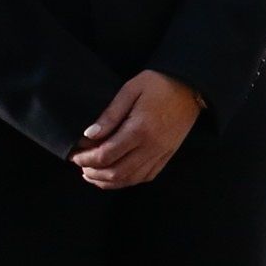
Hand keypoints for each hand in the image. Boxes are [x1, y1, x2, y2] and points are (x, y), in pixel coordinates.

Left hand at [74, 70, 204, 188]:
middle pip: (116, 172)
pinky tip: (116, 176)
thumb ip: (109, 115)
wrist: (191, 86)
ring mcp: (161, 153)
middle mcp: (151, 146)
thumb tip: (89, 135)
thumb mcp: (130, 90)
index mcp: (139, 129)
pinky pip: (146, 176)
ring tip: (93, 174)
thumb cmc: (159, 83)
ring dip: (108, 181)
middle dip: (94, 173)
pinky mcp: (168, 155)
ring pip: (130, 179)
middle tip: (80, 167)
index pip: (106, 155)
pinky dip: (127, 181)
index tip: (74, 156)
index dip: (86, 159)